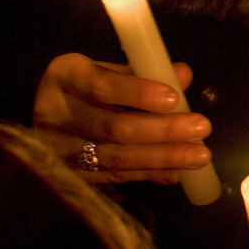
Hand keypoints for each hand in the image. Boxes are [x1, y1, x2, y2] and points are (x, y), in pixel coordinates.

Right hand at [32, 53, 211, 184]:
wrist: (46, 119)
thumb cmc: (85, 89)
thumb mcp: (108, 72)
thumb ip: (144, 73)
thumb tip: (183, 74)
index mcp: (65, 77)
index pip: (101, 86)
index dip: (138, 93)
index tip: (173, 98)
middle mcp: (56, 114)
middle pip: (114, 127)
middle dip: (162, 129)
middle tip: (202, 126)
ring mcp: (60, 150)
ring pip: (118, 157)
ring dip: (163, 157)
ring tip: (200, 155)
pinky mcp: (72, 176)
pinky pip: (117, 177)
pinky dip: (150, 174)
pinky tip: (177, 173)